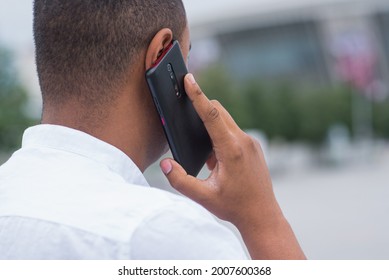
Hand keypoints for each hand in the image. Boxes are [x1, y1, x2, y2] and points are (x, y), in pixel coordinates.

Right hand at [160, 74, 305, 259]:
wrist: (262, 215)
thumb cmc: (234, 206)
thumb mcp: (203, 196)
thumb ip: (180, 180)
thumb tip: (165, 163)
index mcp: (231, 149)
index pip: (210, 115)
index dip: (197, 95)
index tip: (189, 79)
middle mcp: (244, 141)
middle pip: (218, 112)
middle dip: (201, 108)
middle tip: (187, 113)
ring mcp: (252, 142)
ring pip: (226, 121)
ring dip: (211, 126)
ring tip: (207, 156)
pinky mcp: (254, 146)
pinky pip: (234, 131)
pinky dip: (221, 136)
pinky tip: (217, 160)